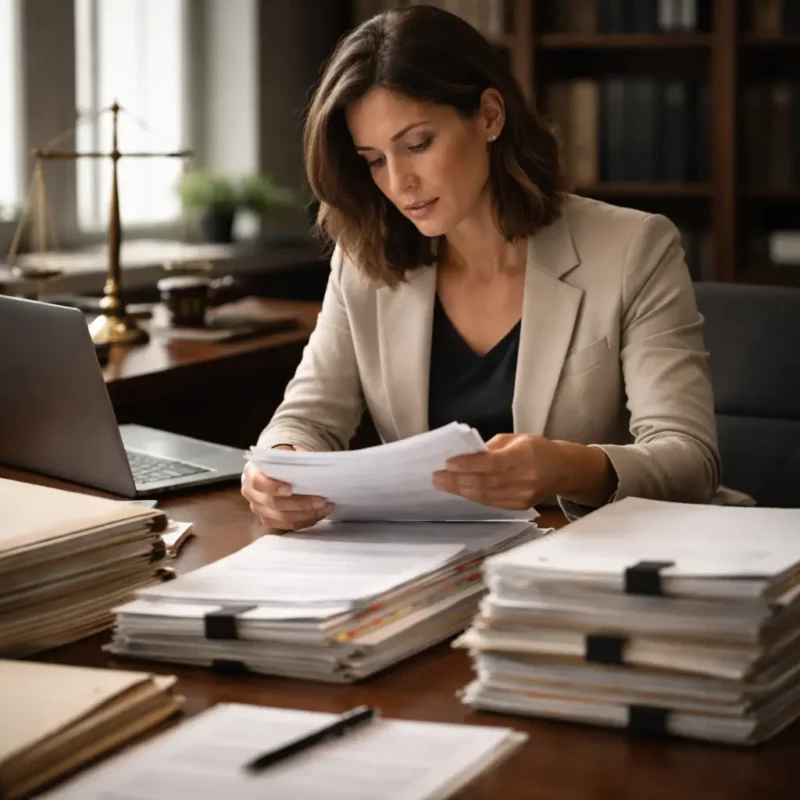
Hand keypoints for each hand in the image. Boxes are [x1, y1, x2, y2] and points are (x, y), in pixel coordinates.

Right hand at [241, 450, 333, 530]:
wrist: (270, 472)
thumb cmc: (279, 462)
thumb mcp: (283, 454)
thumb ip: (292, 459)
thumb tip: (311, 464)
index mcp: (253, 474)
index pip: (259, 483)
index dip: (274, 487)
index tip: (291, 489)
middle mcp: (252, 495)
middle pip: (275, 504)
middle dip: (301, 504)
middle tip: (322, 501)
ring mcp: (259, 510)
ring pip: (283, 518)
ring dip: (307, 515)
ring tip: (326, 508)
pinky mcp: (269, 520)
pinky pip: (288, 525)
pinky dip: (305, 521)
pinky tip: (319, 514)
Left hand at [431, 433, 568, 509]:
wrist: (561, 470)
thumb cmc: (535, 449)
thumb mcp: (515, 439)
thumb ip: (491, 447)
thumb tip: (465, 456)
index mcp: (524, 456)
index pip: (492, 463)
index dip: (469, 465)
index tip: (448, 463)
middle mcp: (524, 478)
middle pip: (485, 482)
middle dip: (457, 480)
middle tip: (437, 476)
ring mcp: (522, 495)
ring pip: (485, 495)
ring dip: (461, 490)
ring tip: (443, 484)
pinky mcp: (519, 506)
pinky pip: (490, 503)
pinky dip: (473, 496)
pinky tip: (460, 490)